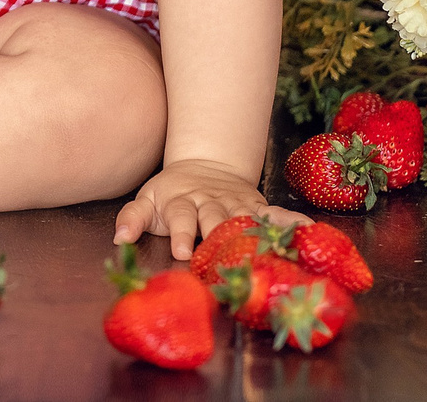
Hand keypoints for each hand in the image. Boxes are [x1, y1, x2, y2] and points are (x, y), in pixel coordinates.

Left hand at [115, 159, 305, 261]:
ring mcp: (234, 202)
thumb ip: (132, 219)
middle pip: (215, 218)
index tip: (184, 251)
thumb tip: (119, 239)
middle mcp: (209, 201)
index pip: (180, 216)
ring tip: (269, 251)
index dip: (182, 233)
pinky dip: (289, 220)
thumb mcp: (146, 201)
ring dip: (255, 233)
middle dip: (220, 237)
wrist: (203, 166)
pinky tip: (307, 229)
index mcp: (180, 201)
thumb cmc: (170, 194)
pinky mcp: (254, 204)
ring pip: (244, 217)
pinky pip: (273, 213)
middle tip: (228, 259)